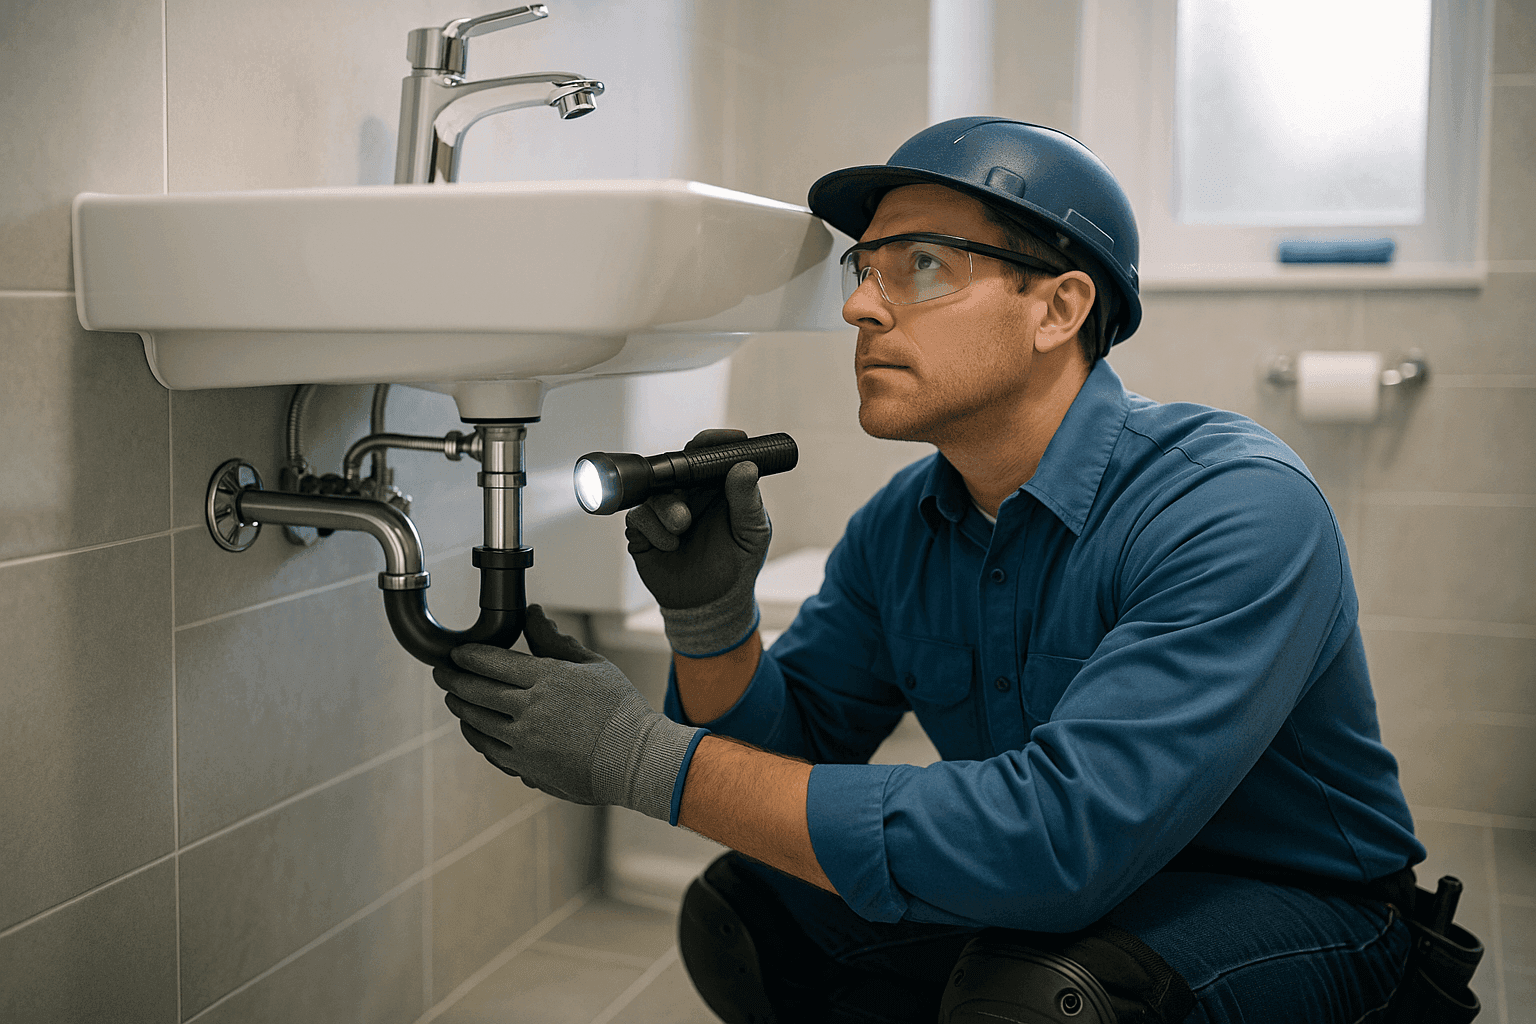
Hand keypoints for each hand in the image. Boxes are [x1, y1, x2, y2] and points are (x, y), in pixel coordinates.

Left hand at [434, 605, 703, 821]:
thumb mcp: (592, 666)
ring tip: (454, 698)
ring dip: (461, 708)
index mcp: (548, 679)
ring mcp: (525, 743)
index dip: (468, 655)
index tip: (456, 653)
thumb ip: (555, 641)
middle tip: (442, 672)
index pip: (492, 662)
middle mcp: (531, 710)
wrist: (635, 760)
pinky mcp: (527, 768)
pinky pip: (490, 750)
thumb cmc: (620, 709)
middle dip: (453, 679)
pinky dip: (477, 736)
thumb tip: (533, 614)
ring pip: (477, 723)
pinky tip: (474, 729)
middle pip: (477, 691)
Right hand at [624, 428, 770, 656]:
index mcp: (715, 487)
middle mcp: (687, 494)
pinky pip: (639, 517)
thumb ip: (747, 501)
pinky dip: (654, 529)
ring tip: (682, 527)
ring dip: (667, 507)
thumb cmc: (736, 564)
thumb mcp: (751, 533)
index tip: (735, 439)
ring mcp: (663, 511)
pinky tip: (670, 545)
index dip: (715, 442)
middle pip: (675, 467)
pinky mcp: (643, 531)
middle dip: (679, 472)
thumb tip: (745, 467)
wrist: (711, 604)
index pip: (708, 455)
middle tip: (688, 482)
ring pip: (655, 492)